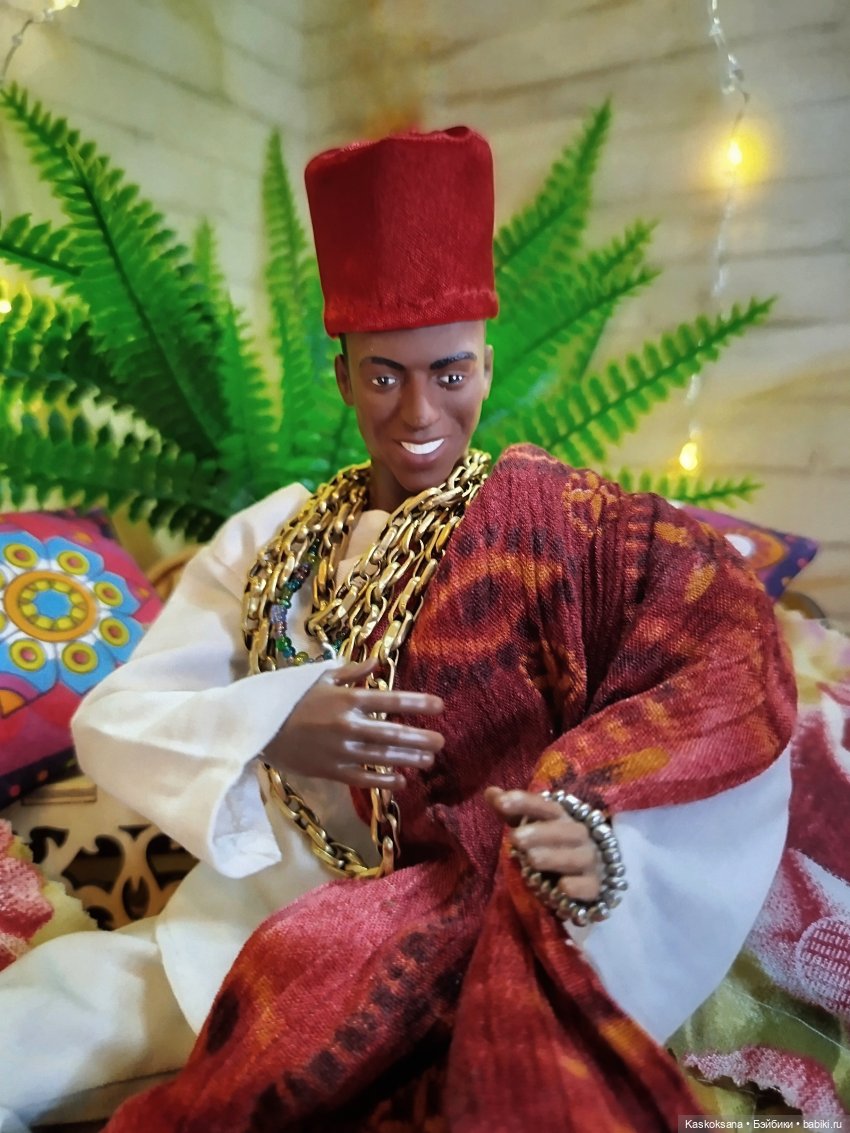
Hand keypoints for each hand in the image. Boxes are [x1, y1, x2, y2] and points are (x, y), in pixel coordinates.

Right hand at [266, 657, 444, 789]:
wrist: (260, 728)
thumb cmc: (291, 699)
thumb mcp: (319, 678)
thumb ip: (351, 672)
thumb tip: (377, 661)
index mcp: (347, 699)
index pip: (390, 699)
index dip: (417, 703)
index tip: (439, 706)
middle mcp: (348, 725)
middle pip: (392, 732)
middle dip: (420, 738)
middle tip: (441, 742)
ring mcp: (340, 750)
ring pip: (382, 756)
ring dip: (408, 759)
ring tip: (428, 761)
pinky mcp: (331, 771)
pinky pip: (363, 778)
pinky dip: (383, 780)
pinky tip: (401, 781)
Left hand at [484, 786, 601, 901]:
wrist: (591, 871)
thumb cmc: (553, 844)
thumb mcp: (531, 826)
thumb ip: (511, 812)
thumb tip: (490, 792)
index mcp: (561, 817)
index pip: (545, 806)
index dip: (524, 802)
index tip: (501, 802)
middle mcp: (578, 835)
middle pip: (563, 830)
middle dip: (539, 833)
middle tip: (515, 838)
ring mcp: (589, 860)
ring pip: (576, 857)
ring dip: (554, 857)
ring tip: (531, 859)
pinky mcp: (594, 886)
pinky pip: (589, 886)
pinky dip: (578, 886)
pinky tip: (563, 887)